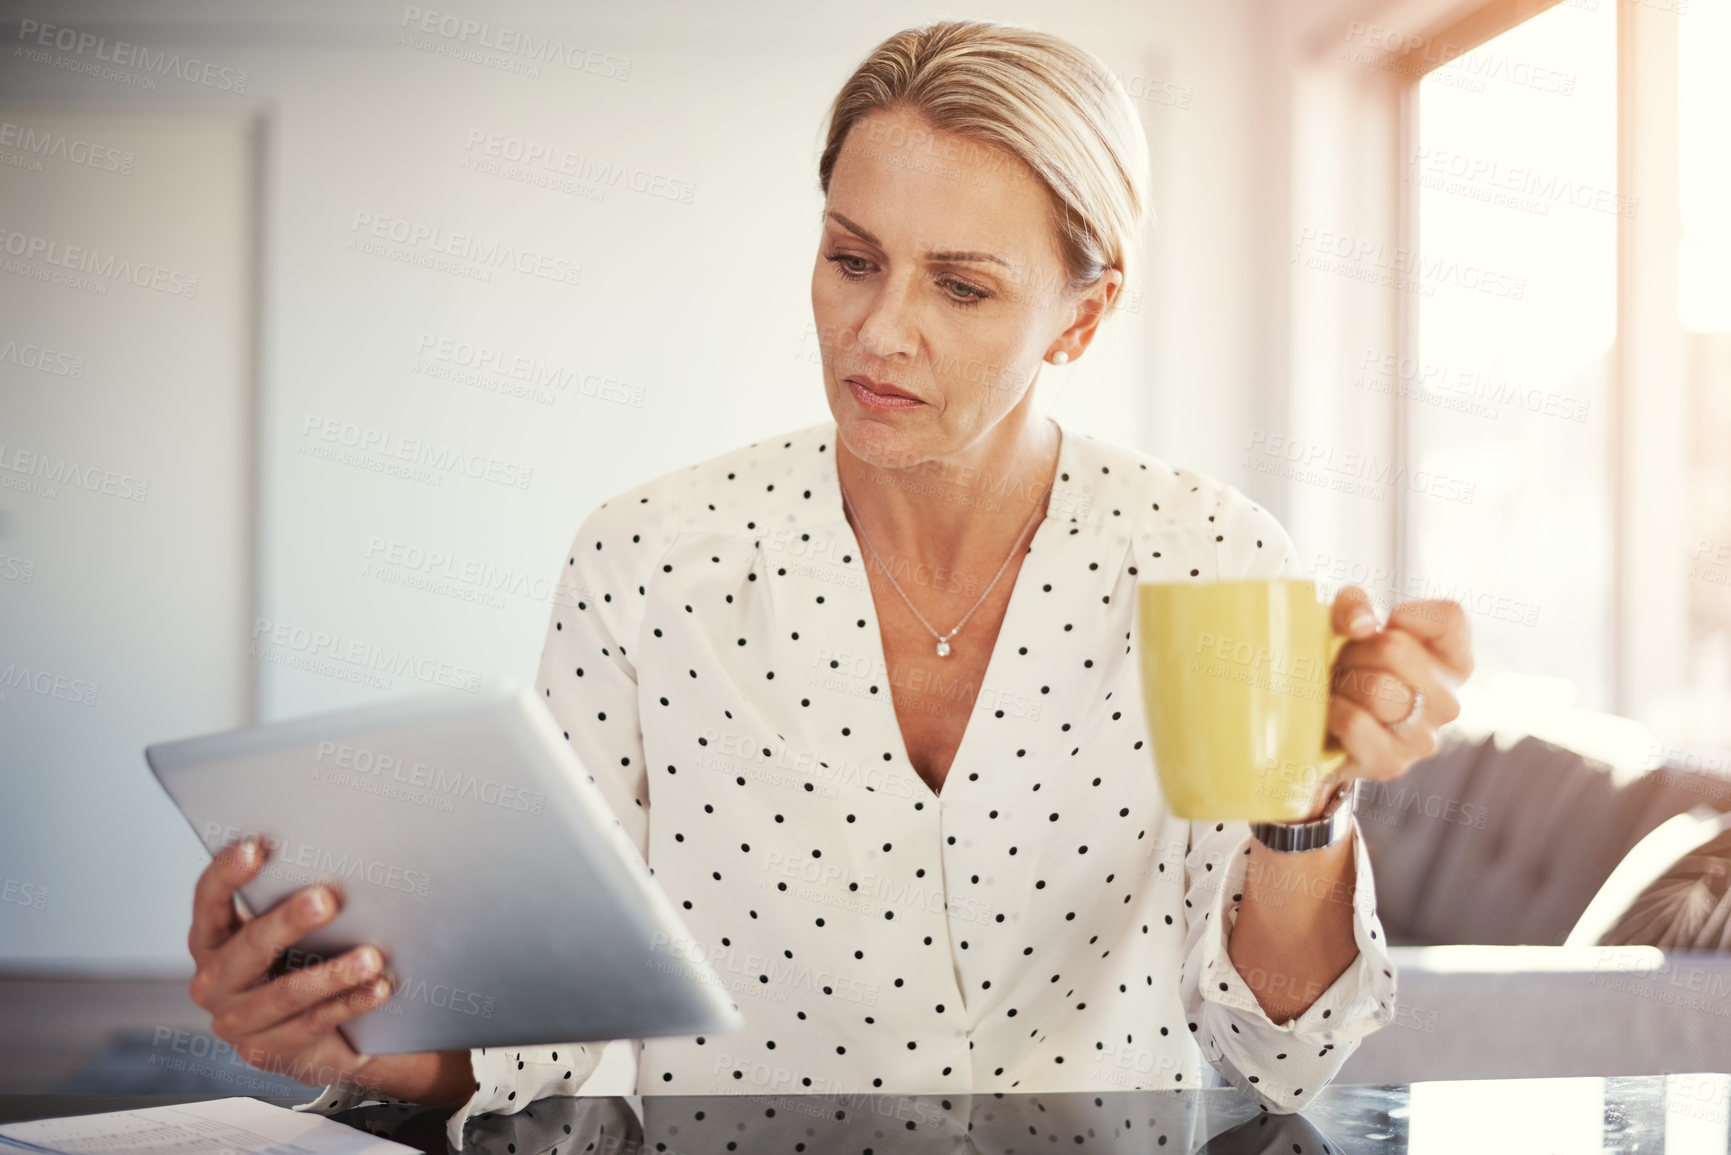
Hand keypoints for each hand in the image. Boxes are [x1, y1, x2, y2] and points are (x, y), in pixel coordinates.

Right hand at [187, 837, 471, 1104]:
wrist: (307, 1037)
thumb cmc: (297, 964)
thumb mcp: (286, 933)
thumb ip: (291, 901)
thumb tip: (340, 859)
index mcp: (211, 941)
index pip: (209, 901)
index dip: (228, 873)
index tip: (257, 848)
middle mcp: (213, 982)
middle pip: (249, 946)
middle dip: (289, 921)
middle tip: (327, 899)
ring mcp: (237, 1021)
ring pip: (286, 993)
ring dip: (332, 974)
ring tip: (371, 957)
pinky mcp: (268, 1051)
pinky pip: (313, 1023)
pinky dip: (349, 1003)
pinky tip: (377, 989)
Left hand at [1319, 585, 1473, 803]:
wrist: (1320, 726)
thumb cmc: (1347, 666)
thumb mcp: (1348, 621)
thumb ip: (1353, 605)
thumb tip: (1362, 624)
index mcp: (1454, 663)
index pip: (1451, 619)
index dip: (1406, 614)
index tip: (1382, 628)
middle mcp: (1449, 702)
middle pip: (1394, 650)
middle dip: (1354, 651)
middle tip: (1347, 665)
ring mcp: (1424, 738)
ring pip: (1374, 688)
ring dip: (1341, 683)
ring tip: (1341, 689)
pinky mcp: (1392, 763)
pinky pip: (1354, 722)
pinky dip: (1332, 711)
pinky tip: (1332, 712)